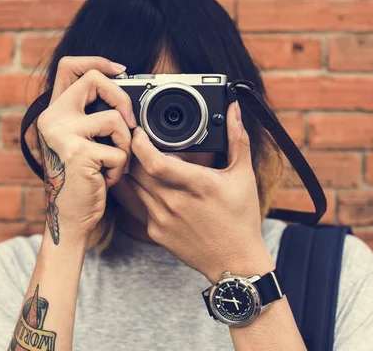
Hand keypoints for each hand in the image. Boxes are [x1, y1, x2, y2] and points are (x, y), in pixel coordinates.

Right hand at [36, 56, 136, 244]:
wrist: (70, 217)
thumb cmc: (82, 180)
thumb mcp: (82, 142)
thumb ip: (92, 117)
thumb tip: (126, 95)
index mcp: (53, 112)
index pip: (68, 66)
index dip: (96, 61)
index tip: (120, 70)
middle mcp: (52, 118)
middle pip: (94, 80)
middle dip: (122, 98)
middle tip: (129, 124)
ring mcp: (63, 134)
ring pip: (115, 119)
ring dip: (124, 145)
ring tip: (112, 164)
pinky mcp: (78, 153)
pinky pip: (119, 151)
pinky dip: (120, 169)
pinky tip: (105, 180)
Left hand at [126, 101, 274, 282]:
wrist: (234, 263)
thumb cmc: (240, 218)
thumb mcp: (243, 176)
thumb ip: (237, 139)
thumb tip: (234, 109)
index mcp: (197, 185)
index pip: (153, 161)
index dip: (139, 143)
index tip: (140, 131)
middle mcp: (174, 202)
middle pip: (135, 169)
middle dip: (130, 151)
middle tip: (134, 139)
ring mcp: (161, 219)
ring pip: (130, 186)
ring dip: (129, 170)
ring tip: (134, 157)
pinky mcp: (155, 232)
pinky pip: (134, 205)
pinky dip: (133, 189)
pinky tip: (140, 181)